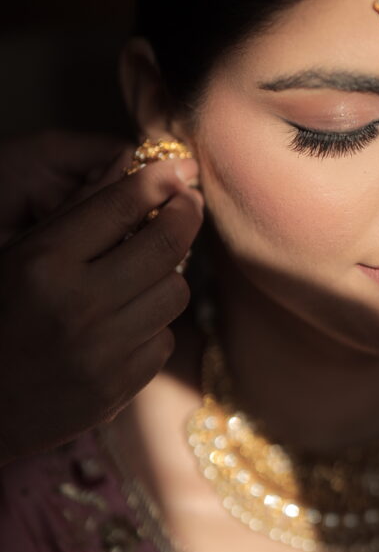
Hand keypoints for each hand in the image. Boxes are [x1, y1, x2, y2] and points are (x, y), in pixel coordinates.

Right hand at [0, 141, 203, 463]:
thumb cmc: (0, 315)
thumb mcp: (21, 253)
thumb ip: (77, 209)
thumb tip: (132, 163)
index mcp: (44, 262)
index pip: (122, 205)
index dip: (161, 181)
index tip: (179, 172)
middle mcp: (78, 305)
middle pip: (166, 245)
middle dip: (185, 214)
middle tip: (187, 204)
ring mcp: (102, 351)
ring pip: (175, 291)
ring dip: (167, 275)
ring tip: (146, 271)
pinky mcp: (119, 387)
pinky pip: (166, 339)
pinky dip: (153, 326)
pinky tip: (127, 323)